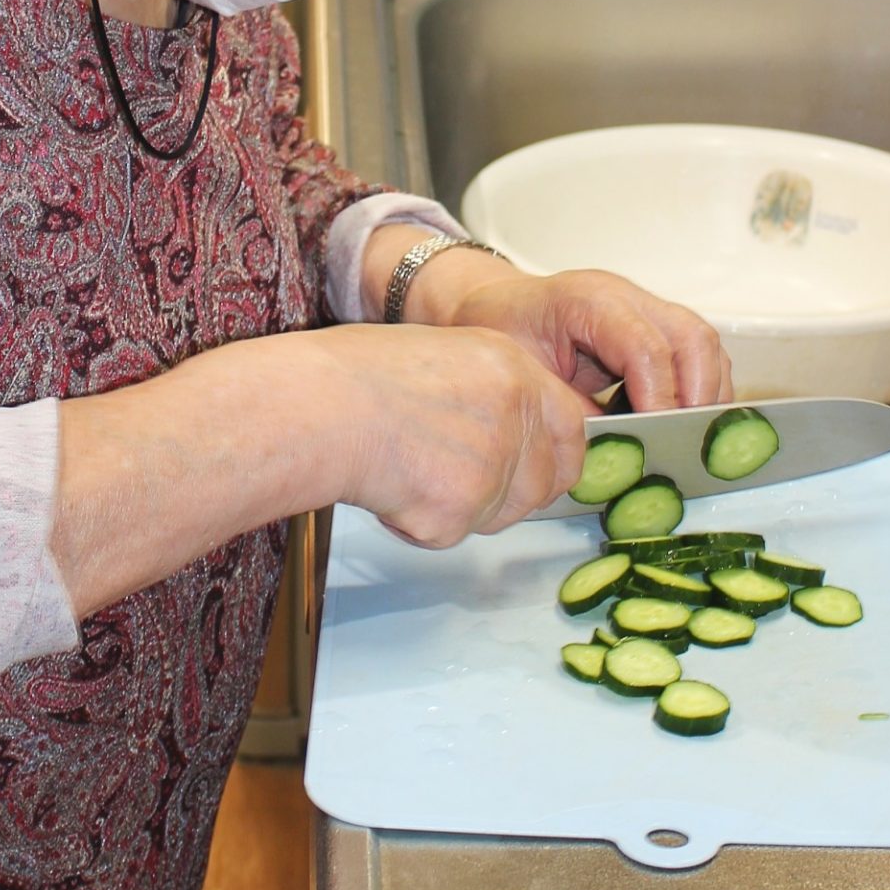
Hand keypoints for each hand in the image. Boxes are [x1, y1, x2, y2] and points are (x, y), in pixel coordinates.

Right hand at [311, 323, 589, 547]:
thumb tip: (508, 433)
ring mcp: (493, 466)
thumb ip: (490, 392)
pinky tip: (388, 487)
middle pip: (543, 483)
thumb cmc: (356, 375)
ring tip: (407, 468)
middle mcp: (515, 414)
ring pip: (499, 515)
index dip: (556, 457)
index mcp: (514, 367)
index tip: (543, 472)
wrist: (318, 406)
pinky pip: (451, 534)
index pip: (571, 427)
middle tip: (454, 479)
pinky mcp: (459, 510)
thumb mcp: (445, 355)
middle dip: (510, 495)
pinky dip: (419, 524)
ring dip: (462, 509)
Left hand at [416, 256, 732, 413]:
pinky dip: (698, 386)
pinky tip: (680, 419)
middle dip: (699, 393)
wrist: (494, 303)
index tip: (658, 435)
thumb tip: (614, 455)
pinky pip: (695, 351)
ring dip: (706, 391)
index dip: (660, 396)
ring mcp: (644, 306)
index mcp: (589, 301)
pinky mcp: (653, 324)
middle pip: (691, 336)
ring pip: (703, 342)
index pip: (646, 347)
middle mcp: (626, 297)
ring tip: (689, 435)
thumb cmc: (501, 330)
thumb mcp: (524, 374)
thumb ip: (570, 413)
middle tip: (686, 440)